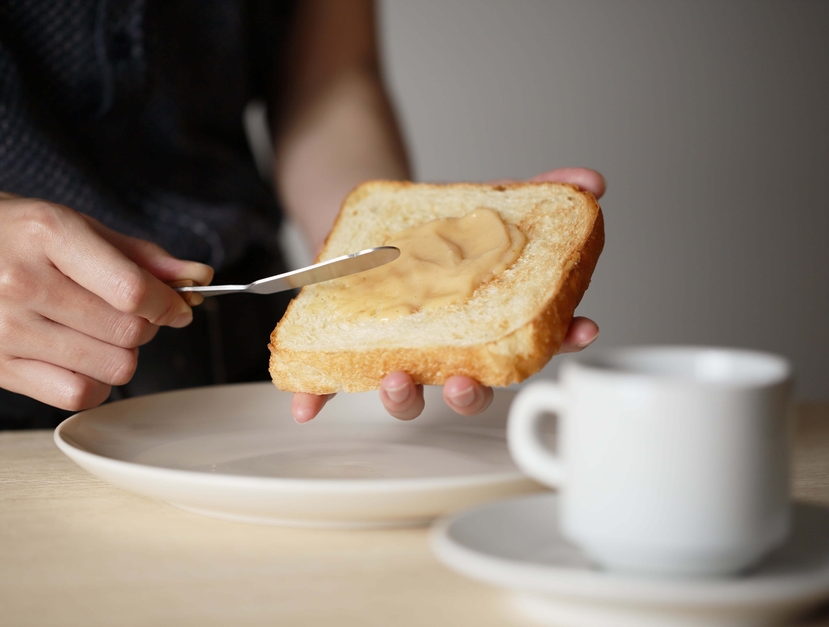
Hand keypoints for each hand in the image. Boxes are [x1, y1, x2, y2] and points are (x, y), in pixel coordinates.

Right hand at [0, 181, 212, 409]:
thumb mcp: (69, 221)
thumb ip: (138, 253)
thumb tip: (195, 275)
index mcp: (47, 235)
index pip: (131, 290)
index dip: (169, 303)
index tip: (177, 305)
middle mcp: (24, 284)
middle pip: (128, 333)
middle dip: (148, 326)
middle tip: (134, 313)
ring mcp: (8, 331)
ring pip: (113, 368)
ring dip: (125, 353)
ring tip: (103, 331)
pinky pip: (78, 395)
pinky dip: (97, 382)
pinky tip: (84, 357)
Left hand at [289, 167, 604, 422]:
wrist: (372, 228)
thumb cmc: (436, 233)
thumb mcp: (484, 204)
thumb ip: (536, 192)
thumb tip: (590, 181)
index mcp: (483, 325)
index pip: (530, 343)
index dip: (558, 341)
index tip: (579, 330)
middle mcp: (445, 352)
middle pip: (467, 388)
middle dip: (468, 394)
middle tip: (464, 382)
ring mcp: (399, 355)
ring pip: (407, 393)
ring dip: (403, 397)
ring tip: (396, 378)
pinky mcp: (349, 350)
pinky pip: (332, 383)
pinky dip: (316, 396)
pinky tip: (304, 406)